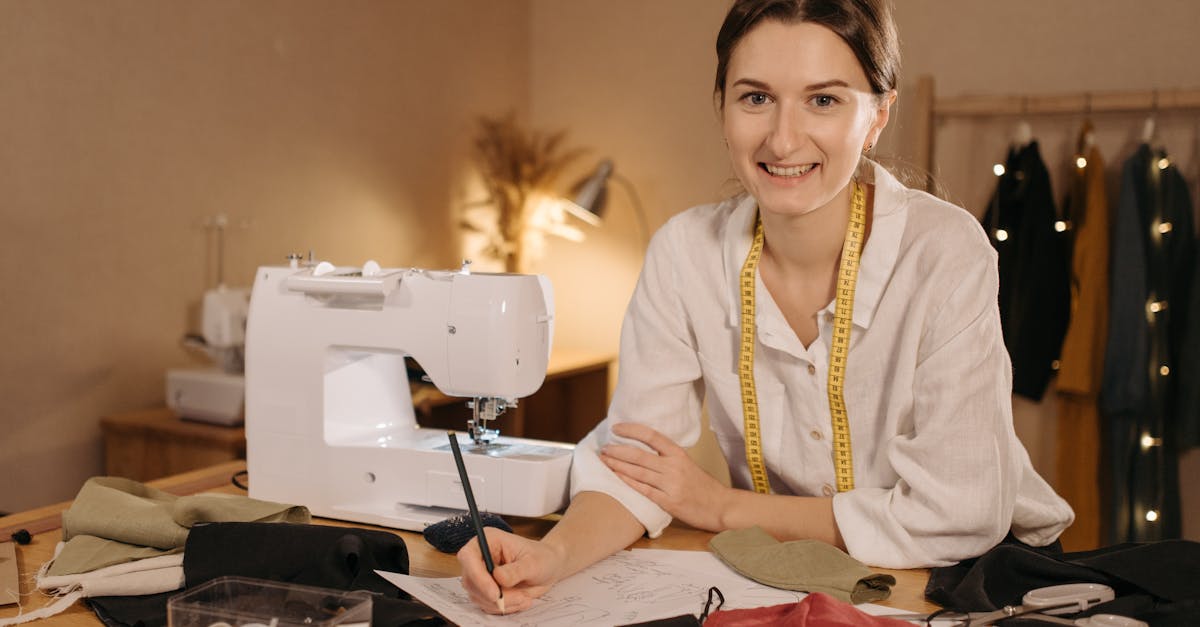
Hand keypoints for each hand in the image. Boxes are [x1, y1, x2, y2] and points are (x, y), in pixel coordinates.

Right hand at [456, 526, 564, 613]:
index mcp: (489, 541)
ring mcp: (481, 575)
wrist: (548, 568)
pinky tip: (521, 600)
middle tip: (519, 598)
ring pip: (478, 596)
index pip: (468, 556)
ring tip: (524, 597)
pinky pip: (487, 605)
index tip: (495, 593)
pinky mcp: (486, 590)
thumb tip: (498, 577)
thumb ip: (516, 570)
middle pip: (470, 580)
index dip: (477, 576)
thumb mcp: (534, 563)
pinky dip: (504, 607)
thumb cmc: (542, 558)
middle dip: (494, 595)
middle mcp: (480, 557)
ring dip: (502, 603)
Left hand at [600, 422, 731, 530]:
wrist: (720, 506)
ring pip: (638, 472)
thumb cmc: (703, 486)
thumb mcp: (688, 464)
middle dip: (618, 450)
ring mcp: (671, 485)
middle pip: (640, 455)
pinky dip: (628, 483)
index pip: (652, 436)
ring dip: (618, 466)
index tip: (616, 428)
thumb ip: (668, 458)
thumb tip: (643, 450)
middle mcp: (674, 467)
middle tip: (603, 448)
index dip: (632, 430)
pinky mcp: (669, 502)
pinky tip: (617, 477)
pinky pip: (644, 490)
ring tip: (605, 461)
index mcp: (679, 454)